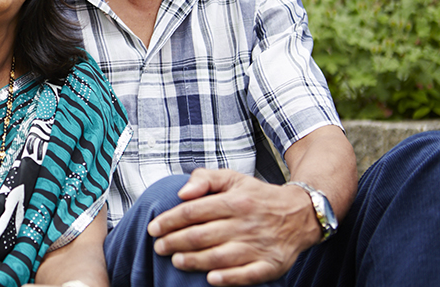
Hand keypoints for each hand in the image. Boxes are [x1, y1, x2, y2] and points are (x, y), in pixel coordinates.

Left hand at [147, 168, 318, 285]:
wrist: (300, 214)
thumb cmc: (257, 197)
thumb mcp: (232, 178)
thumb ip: (205, 179)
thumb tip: (182, 193)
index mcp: (234, 200)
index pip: (193, 211)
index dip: (169, 221)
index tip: (153, 228)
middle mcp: (245, 223)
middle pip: (202, 235)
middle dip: (175, 242)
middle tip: (158, 247)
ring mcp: (259, 245)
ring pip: (219, 256)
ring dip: (194, 261)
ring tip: (176, 261)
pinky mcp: (271, 265)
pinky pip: (247, 275)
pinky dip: (228, 278)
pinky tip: (210, 279)